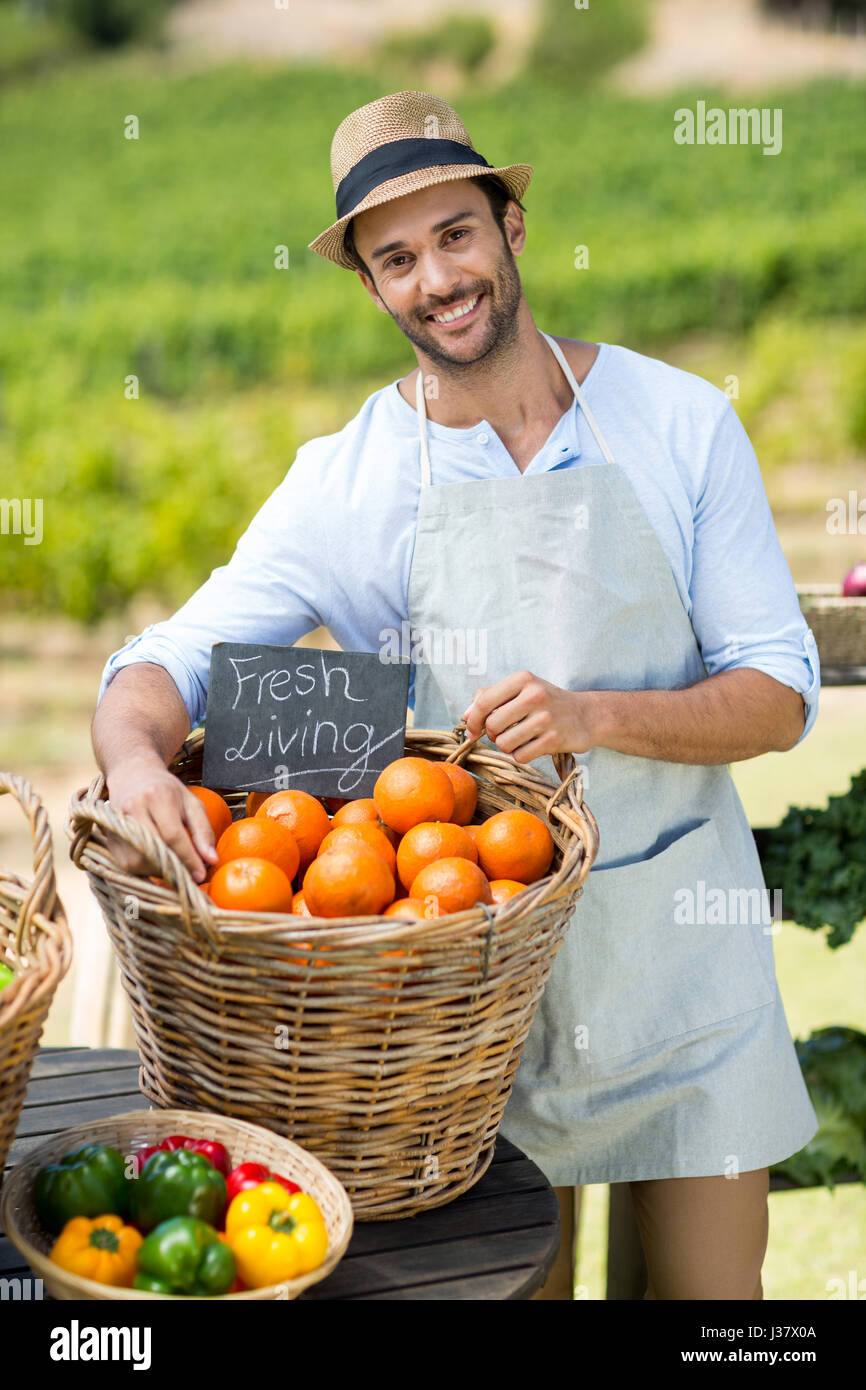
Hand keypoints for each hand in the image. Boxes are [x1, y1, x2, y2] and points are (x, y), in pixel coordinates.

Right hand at [104, 758, 218, 884]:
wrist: (132, 776)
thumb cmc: (167, 790)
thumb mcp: (192, 803)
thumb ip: (203, 831)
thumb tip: (211, 860)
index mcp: (157, 797)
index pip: (172, 836)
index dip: (188, 859)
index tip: (201, 875)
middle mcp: (133, 810)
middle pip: (154, 851)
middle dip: (175, 868)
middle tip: (189, 874)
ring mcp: (117, 825)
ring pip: (139, 862)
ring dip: (159, 871)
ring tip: (173, 865)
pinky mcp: (109, 839)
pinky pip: (127, 865)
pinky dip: (145, 870)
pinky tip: (157, 862)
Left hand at [461, 670, 602, 764]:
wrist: (586, 715)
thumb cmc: (545, 702)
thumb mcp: (521, 689)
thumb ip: (490, 696)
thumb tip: (466, 716)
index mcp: (523, 679)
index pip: (484, 702)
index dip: (472, 720)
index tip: (472, 730)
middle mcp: (535, 695)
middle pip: (492, 726)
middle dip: (493, 735)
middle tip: (504, 732)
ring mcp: (546, 718)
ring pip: (504, 743)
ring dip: (507, 746)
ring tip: (519, 738)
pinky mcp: (554, 740)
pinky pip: (520, 756)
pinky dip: (521, 755)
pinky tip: (532, 746)